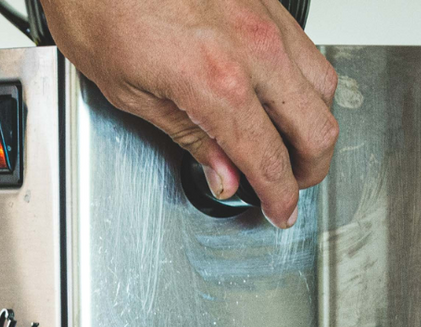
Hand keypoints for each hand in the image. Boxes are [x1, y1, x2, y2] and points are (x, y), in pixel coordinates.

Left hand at [39, 0, 338, 228]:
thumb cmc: (97, 3)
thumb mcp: (129, 91)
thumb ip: (190, 137)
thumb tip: (223, 174)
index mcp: (217, 81)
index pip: (270, 160)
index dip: (281, 198)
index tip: (280, 212)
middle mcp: (251, 48)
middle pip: (316, 128)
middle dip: (310, 169)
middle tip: (290, 185)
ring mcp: (263, 18)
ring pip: (323, 87)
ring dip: (313, 124)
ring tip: (288, 143)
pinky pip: (306, 49)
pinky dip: (304, 84)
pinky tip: (281, 96)